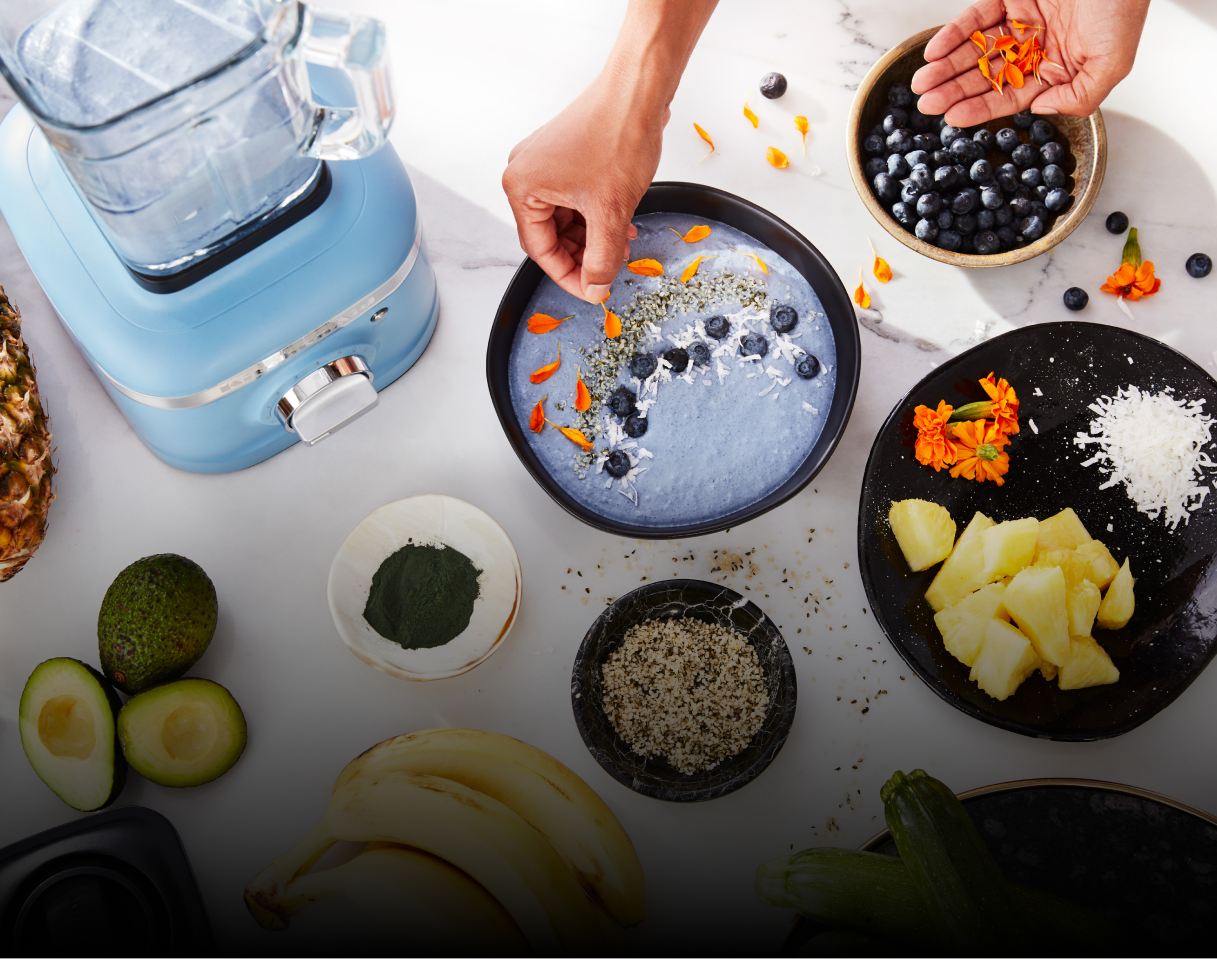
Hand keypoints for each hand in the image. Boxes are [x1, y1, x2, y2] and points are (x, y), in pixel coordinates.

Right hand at [501, 0, 717, 303]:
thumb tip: (595, 289)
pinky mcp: (563, 154)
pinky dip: (594, 214)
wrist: (638, 90)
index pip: (540, 249)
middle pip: (550, 234)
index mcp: (521, 186)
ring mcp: (543, 161)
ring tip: (621, 244)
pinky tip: (619, 222)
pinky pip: (573, 197)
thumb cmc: (618, 137)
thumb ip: (601, 259)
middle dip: (583, 254)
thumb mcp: (610, 213)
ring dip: (592, 236)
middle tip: (610, 269)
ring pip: (565, 218)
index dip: (568, 275)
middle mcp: (524, 172)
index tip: (593, 291)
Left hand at [910, 0, 1149, 126]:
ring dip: (947, 67)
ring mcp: (1023, 22)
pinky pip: (976, 19)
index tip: (952, 119)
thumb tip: (1041, 110)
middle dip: (954, 91)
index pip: (1011, 97)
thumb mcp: (1113, 64)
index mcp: (1059, 69)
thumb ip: (1080, 96)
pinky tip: (934, 52)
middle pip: (987, 77)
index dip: (980, 109)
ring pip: (977, 50)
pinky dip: (954, 35)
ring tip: (921, 83)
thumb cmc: (1124, 5)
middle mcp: (1038, 48)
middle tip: (926, 104)